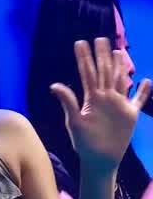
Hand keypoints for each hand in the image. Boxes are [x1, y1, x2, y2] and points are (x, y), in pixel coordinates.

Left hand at [50, 38, 150, 172]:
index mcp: (92, 98)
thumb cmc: (84, 143)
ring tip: (119, 52)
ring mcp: (119, 105)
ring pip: (121, 80)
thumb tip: (54, 85)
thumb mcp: (74, 121)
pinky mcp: (130, 115)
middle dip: (102, 56)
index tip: (80, 43)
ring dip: (120, 67)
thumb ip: (68, 102)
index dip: (84, 58)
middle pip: (105, 72)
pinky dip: (143, 92)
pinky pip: (139, 100)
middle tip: (100, 38)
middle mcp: (105, 98)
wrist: (99, 159)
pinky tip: (147, 81)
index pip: (88, 73)